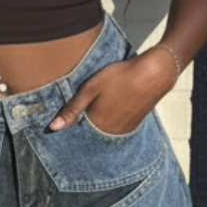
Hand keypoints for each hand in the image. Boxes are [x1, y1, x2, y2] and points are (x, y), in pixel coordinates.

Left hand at [48, 51, 177, 134]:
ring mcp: (124, 130)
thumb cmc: (120, 76)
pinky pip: (116, 128)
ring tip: (100, 106)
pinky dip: (111, 121)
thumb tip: (52, 128)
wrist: (154, 73)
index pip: (77, 132)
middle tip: (86, 107)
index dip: (71, 124)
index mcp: (97, 124)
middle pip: (91, 133)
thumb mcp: (91, 88)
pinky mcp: (133, 125)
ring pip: (104, 130)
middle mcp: (110, 132)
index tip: (64, 119)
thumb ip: (72, 109)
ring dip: (98, 123)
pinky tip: (111, 107)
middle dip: (84, 125)